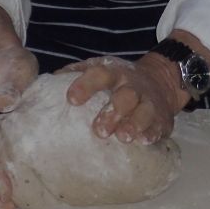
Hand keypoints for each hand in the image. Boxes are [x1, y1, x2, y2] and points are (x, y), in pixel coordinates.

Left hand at [62, 53, 184, 144]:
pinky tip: (145, 141)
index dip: (86, 85)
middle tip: (98, 130)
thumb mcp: (100, 67)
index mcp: (114, 73)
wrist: (161, 80)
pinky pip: (159, 125)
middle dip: (112, 112)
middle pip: (124, 95)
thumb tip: (48, 81)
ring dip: (134, 123)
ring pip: (144, 110)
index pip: (99, 74)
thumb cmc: (118, 80)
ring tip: (123, 137)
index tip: (71, 100)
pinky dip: (153, 132)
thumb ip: (76, 73)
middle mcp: (132, 86)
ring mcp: (149, 101)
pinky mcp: (162, 118)